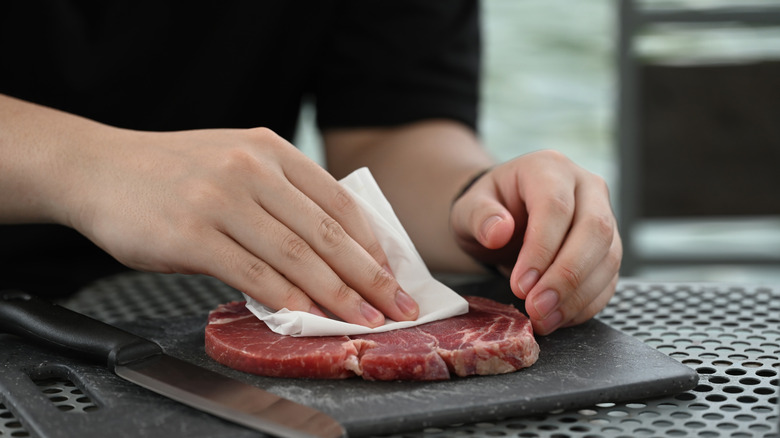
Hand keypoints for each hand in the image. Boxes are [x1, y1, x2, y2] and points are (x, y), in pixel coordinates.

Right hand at [66, 127, 418, 326]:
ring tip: (362, 320)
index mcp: (271, 149)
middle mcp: (252, 169)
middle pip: (327, 232)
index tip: (390, 274)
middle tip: (396, 307)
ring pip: (297, 256)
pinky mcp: (192, 234)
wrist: (99, 168)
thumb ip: (282, 195)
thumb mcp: (236, 161)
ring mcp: (221, 200)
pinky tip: (306, 317)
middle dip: (369, 276)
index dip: (371, 244)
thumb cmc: (173, 172)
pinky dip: (285, 299)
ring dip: (337, 295)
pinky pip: (253, 274)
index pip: (340, 201)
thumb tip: (330, 249)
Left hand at [450, 150, 621, 334]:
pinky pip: (609, 278)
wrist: (503, 218)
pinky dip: (586, 303)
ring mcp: (603, 216)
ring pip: (608, 257)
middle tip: (536, 308)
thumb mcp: (468, 208)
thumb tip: (499, 231)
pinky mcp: (609, 247)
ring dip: (578, 296)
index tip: (520, 284)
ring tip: (544, 319)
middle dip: (566, 276)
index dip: (541, 249)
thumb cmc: (487, 210)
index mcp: (549, 168)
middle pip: (594, 230)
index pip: (556, 207)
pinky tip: (559, 317)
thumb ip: (478, 216)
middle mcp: (585, 187)